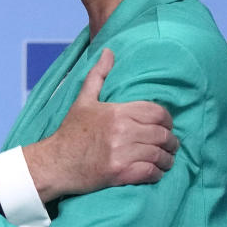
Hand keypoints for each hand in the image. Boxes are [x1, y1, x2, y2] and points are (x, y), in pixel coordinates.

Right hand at [21, 48, 178, 200]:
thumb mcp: (83, 100)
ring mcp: (121, 153)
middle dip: (171, 142)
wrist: (55, 163)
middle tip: (171, 146)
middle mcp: (122, 131)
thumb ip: (98, 76)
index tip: (167, 126)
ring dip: (167, 159)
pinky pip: (150, 172)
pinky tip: (156, 172)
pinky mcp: (120, 174)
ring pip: (158, 154)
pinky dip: (157, 173)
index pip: (156, 112)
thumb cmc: (70, 132)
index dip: (167, 120)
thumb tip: (109, 52)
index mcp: (117, 112)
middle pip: (161, 135)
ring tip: (167, 161)